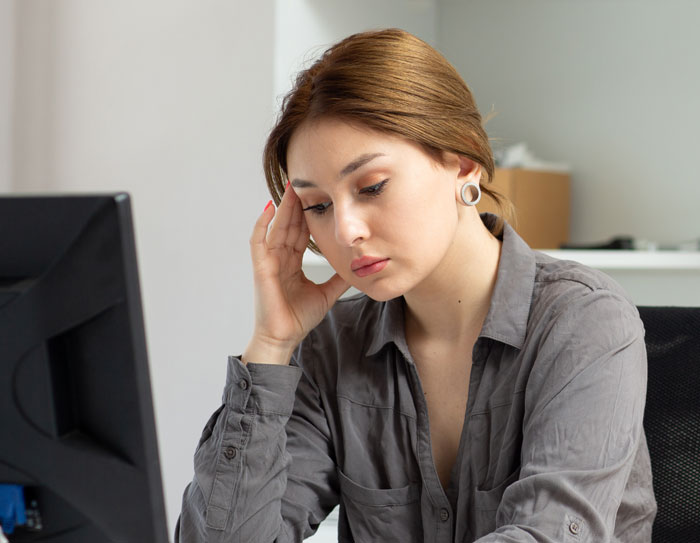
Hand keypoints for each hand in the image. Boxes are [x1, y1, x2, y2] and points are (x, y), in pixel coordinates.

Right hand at [243, 184, 349, 364]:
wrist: (284, 338)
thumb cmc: (298, 318)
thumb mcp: (327, 293)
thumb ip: (339, 278)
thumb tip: (358, 266)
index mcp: (293, 262)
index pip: (301, 232)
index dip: (308, 214)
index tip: (319, 196)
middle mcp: (280, 258)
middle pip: (289, 224)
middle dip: (296, 203)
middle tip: (305, 180)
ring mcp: (269, 261)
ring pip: (276, 227)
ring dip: (283, 207)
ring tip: (291, 187)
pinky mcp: (261, 268)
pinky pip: (258, 240)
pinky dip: (262, 223)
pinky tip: (270, 207)